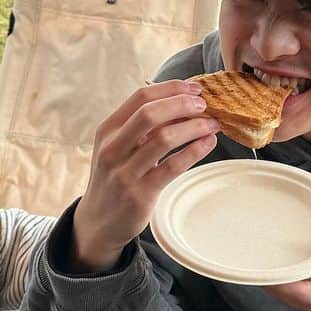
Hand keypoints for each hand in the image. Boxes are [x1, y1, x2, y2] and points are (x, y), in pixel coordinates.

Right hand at [71, 80, 218, 271]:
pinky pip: (173, 167)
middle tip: (204, 105)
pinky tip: (208, 143)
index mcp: (108, 130)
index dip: (171, 88)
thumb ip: (142, 127)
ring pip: (164, 138)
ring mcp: (125, 172)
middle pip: (150, 113)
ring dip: (193, 127)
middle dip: (182, 104)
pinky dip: (195, 151)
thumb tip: (182, 103)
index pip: (140, 97)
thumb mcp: (119, 147)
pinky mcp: (140, 194)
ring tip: (212, 124)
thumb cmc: (115, 177)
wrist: (98, 222)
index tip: (194, 88)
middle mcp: (112, 148)